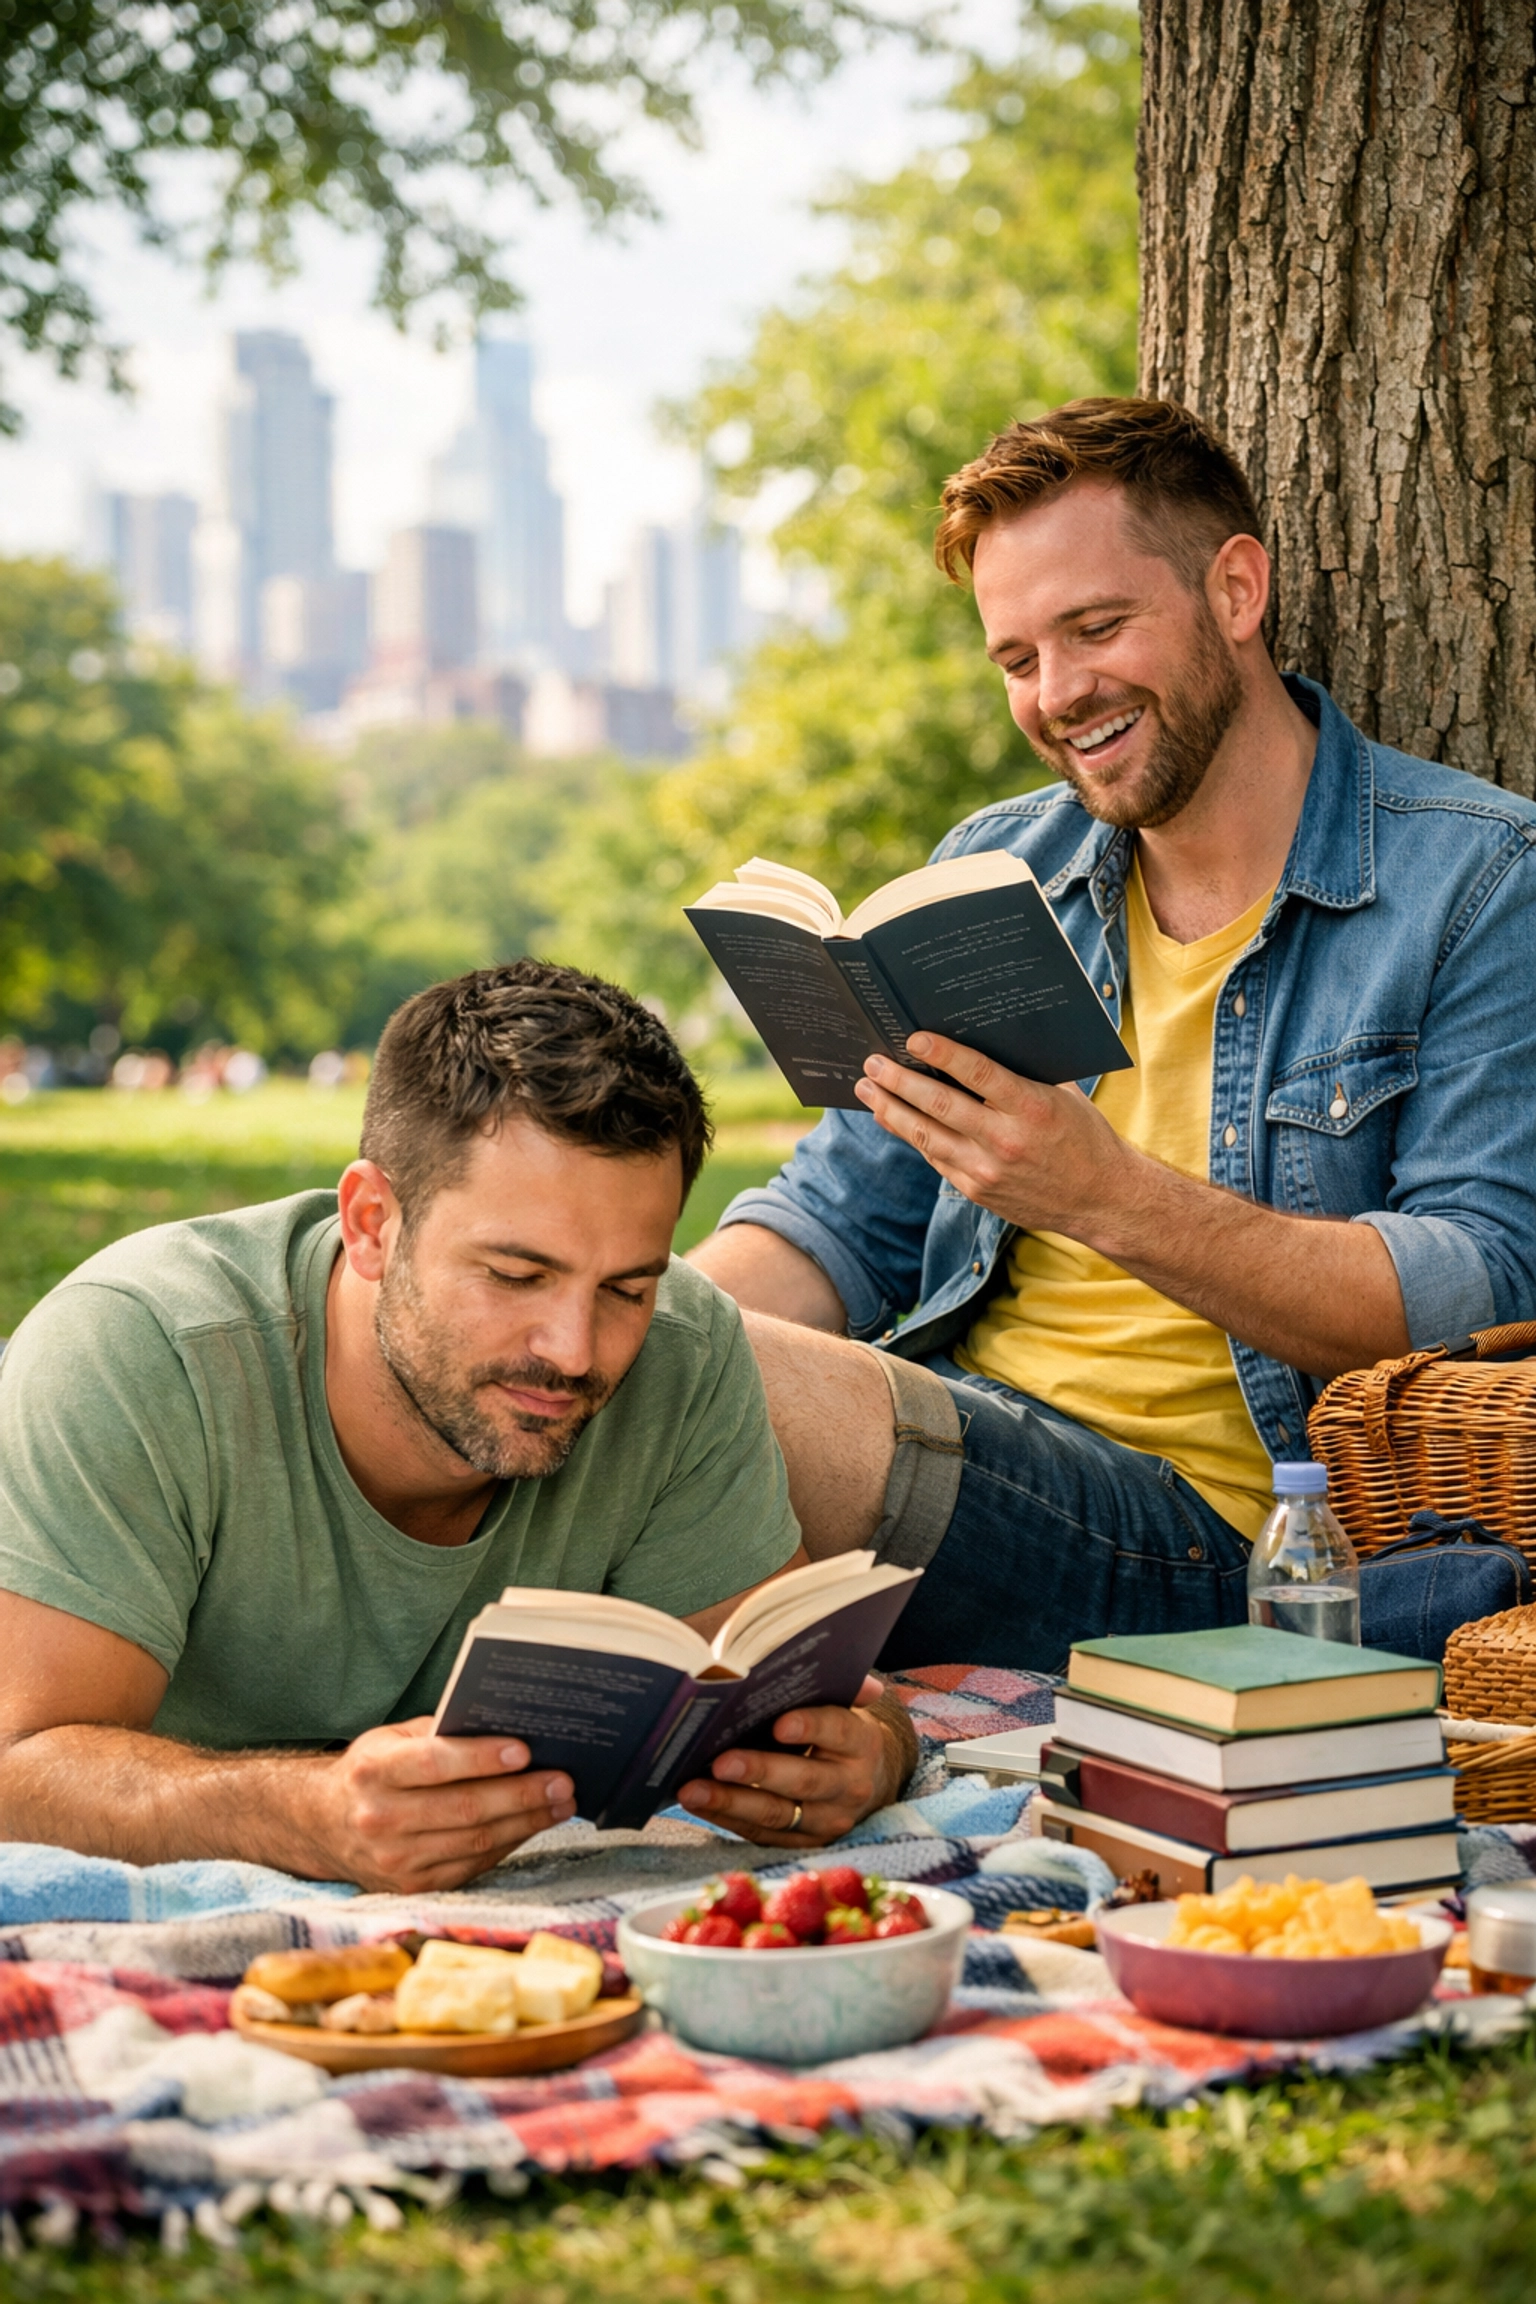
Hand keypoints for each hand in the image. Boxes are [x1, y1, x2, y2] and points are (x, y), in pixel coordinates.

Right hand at [297, 1718, 577, 1891]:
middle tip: (563, 1780)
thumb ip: (440, 1732)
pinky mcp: (413, 1886)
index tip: (524, 1750)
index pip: (435, 1765)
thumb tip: (506, 1727)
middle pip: (464, 1809)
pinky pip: (472, 1864)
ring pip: (474, 1841)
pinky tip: (531, 1825)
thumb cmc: (371, 1770)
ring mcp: (396, 1860)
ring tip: (561, 1803)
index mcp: (373, 1771)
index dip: (481, 1758)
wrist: (323, 1825)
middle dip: (522, 1794)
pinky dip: (508, 1843)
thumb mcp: (391, 1738)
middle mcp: (380, 1819)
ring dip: (526, 1822)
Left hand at [676, 1676, 905, 1846]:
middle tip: (721, 1762)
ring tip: (692, 1789)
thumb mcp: (843, 1705)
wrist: (866, 1782)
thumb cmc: (837, 1732)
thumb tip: (827, 1656)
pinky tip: (697, 1802)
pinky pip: (761, 1834)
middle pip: (804, 1780)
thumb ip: (833, 1683)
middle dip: (760, 1771)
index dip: (810, 1727)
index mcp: (861, 1742)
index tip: (779, 1724)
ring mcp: (828, 1820)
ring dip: (731, 1802)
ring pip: (777, 1814)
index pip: (838, 1730)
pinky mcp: (804, 1843)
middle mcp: (850, 1786)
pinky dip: (726, 1818)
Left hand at [853, 1033, 1136, 1241]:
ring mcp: (987, 1170)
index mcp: (1031, 1108)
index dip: (942, 1054)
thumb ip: (1025, 1071)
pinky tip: (894, 1118)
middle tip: (872, 1062)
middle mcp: (1005, 1140)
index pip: (978, 1074)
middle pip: (939, 1106)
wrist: (1100, 1200)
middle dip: (899, 1082)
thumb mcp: (1063, 1095)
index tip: (913, 1038)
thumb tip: (981, 1038)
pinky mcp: (977, 1191)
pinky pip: (936, 1158)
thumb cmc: (1083, 1136)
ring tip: (867, 1089)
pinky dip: (913, 1136)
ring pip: (926, 1137)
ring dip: (891, 1110)